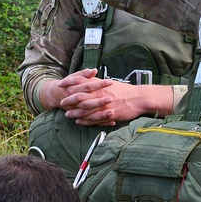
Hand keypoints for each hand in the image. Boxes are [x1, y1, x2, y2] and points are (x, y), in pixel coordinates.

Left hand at [58, 71, 172, 125]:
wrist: (139, 98)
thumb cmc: (126, 91)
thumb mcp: (111, 84)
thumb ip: (98, 83)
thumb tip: (89, 80)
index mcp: (100, 85)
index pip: (80, 81)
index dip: (69, 82)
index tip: (60, 84)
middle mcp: (100, 94)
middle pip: (79, 96)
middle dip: (69, 100)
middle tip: (61, 103)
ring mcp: (103, 105)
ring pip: (85, 109)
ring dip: (74, 112)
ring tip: (67, 115)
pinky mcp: (108, 114)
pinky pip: (94, 119)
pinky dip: (85, 121)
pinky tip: (79, 121)